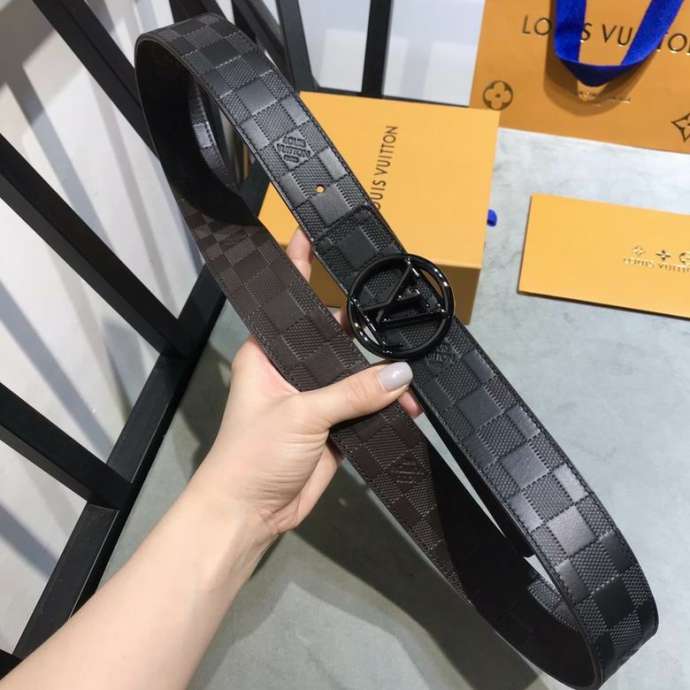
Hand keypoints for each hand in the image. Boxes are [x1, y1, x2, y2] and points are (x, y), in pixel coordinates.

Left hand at [190, 229, 421, 539]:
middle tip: (398, 316)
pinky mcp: (334, 427)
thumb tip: (402, 374)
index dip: (299, 267)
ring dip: (381, 378)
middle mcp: (292, 369)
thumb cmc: (255, 453)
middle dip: (364, 331)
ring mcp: (315, 399)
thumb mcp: (301, 415)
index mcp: (268, 353)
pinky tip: (409, 408)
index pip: (288, 301)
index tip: (311, 231)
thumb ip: (352, 393)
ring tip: (411, 379)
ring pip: (355, 375)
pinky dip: (386, 408)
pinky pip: (365, 408)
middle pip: (333, 337)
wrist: (251, 513)